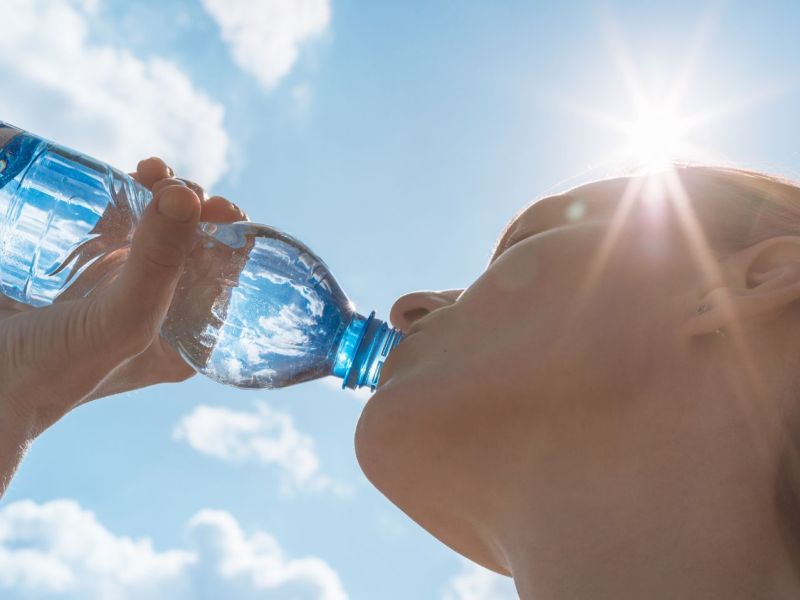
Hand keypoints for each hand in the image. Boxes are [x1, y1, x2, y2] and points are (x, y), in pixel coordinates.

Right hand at [0, 157, 246, 495]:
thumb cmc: (53, 370)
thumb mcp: (123, 319)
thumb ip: (159, 263)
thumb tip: (190, 194)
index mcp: (180, 337)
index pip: (223, 281)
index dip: (230, 241)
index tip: (222, 208)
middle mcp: (153, 310)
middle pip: (189, 246)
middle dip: (193, 210)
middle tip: (180, 187)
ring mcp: (114, 284)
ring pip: (152, 226)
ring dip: (161, 193)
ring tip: (153, 171)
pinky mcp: (77, 264)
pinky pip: (111, 220)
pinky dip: (123, 193)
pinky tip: (132, 174)